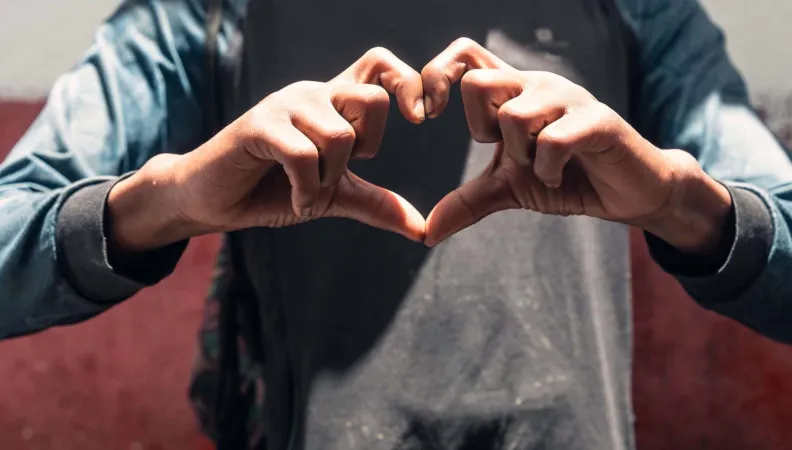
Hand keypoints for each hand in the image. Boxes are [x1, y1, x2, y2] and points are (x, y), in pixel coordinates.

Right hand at [108, 48, 426, 251]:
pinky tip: (295, 200)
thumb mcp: (333, 197)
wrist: (214, 201)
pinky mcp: (259, 126)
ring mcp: (285, 106)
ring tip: (307, 190)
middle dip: (366, 148)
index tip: (420, 118)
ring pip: (341, 136)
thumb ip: (376, 204)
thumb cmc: (273, 191)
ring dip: (329, 179)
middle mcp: (313, 94)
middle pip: (372, 100)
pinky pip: (304, 156)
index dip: (407, 83)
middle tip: (339, 169)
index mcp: (334, 103)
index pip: (381, 65)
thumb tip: (422, 230)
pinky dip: (306, 190)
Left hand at [421, 39, 731, 251]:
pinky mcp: (598, 120)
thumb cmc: (568, 179)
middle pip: (478, 83)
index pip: (464, 55)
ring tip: (540, 167)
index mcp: (513, 91)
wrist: (628, 194)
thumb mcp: (508, 190)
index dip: (436, 77)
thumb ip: (467, 202)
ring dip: (520, 155)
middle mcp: (537, 84)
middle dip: (481, 129)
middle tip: (506, 151)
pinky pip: (553, 141)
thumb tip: (427, 233)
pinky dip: (547, 169)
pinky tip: (558, 176)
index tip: (429, 116)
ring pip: (513, 115)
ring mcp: (569, 99)